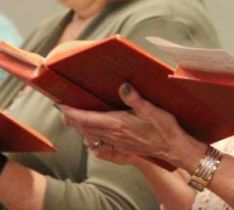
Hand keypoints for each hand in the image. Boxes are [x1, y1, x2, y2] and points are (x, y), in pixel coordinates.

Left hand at [58, 83, 205, 169]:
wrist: (174, 148)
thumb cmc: (165, 128)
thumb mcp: (152, 109)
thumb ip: (135, 98)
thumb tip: (122, 86)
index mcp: (117, 124)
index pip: (86, 118)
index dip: (71, 112)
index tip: (59, 105)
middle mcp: (114, 135)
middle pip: (84, 128)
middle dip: (71, 118)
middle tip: (62, 109)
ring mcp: (117, 143)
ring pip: (91, 135)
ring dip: (80, 127)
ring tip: (73, 118)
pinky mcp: (123, 147)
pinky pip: (100, 142)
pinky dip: (91, 136)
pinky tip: (93, 134)